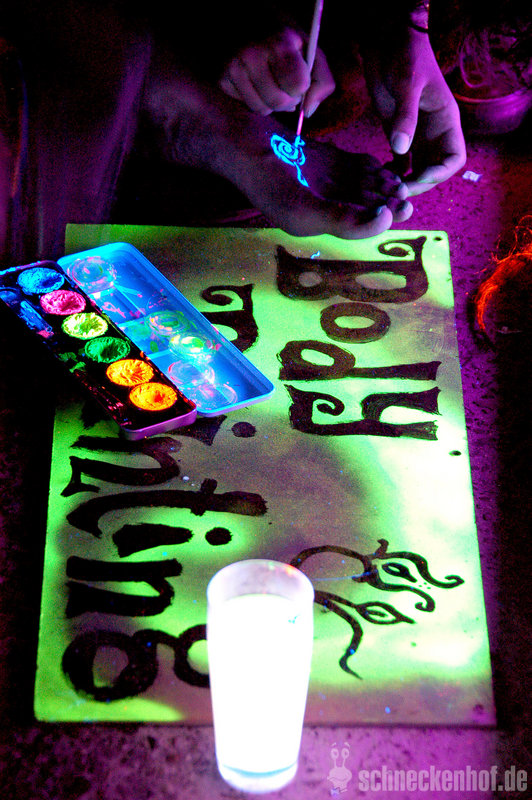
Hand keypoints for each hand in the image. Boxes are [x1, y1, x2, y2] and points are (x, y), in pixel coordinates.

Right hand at [219, 27, 334, 116]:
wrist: (246, 24)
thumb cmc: (283, 40)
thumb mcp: (310, 50)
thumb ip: (322, 81)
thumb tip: (308, 112)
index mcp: (279, 43)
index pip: (298, 85)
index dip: (301, 86)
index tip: (297, 75)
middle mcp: (252, 55)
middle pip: (279, 102)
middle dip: (287, 99)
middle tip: (283, 82)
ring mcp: (234, 68)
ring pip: (262, 109)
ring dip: (270, 102)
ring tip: (269, 82)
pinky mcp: (222, 79)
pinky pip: (246, 106)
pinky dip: (253, 99)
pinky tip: (253, 82)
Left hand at [362, 29, 465, 195]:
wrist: (389, 40)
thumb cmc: (406, 54)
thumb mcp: (407, 84)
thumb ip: (405, 117)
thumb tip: (400, 150)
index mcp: (445, 121)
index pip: (453, 159)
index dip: (438, 174)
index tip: (416, 179)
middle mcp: (434, 132)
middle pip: (434, 170)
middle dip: (418, 184)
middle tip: (395, 191)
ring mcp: (416, 134)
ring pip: (417, 169)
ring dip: (404, 181)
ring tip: (385, 187)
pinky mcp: (397, 132)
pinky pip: (401, 162)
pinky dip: (393, 172)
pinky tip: (379, 175)